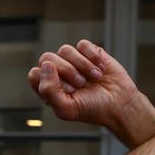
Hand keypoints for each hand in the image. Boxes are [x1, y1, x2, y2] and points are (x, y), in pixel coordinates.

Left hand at [27, 40, 141, 131]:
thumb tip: (46, 65)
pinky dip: (93, 58)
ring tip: (94, 79)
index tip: (67, 91)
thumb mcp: (66, 109)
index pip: (35, 74)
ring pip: (65, 49)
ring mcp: (73, 61)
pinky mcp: (88, 52)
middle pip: (47, 58)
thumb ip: (48, 90)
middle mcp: (58, 72)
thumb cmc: (92, 109)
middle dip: (66, 71)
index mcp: (49, 87)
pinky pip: (82, 45)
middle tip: (81, 85)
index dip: (49, 80)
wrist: (120, 104)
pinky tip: (101, 70)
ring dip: (82, 66)